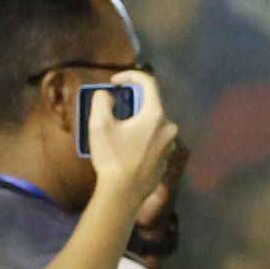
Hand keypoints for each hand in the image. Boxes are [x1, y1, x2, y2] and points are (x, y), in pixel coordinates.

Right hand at [81, 68, 179, 207]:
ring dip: (137, 120)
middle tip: (113, 108)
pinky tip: (127, 147)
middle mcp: (169, 127)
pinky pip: (154, 139)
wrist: (124, 193)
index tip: (114, 82)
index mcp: (156, 114)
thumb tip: (109, 95)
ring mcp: (170, 144)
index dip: (130, 75)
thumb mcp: (99, 123)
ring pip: (153, 123)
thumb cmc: (112, 157)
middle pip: (151, 104)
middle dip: (132, 101)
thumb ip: (102, 100)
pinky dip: (142, 136)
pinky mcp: (166, 159)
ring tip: (118, 129)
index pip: (148, 82)